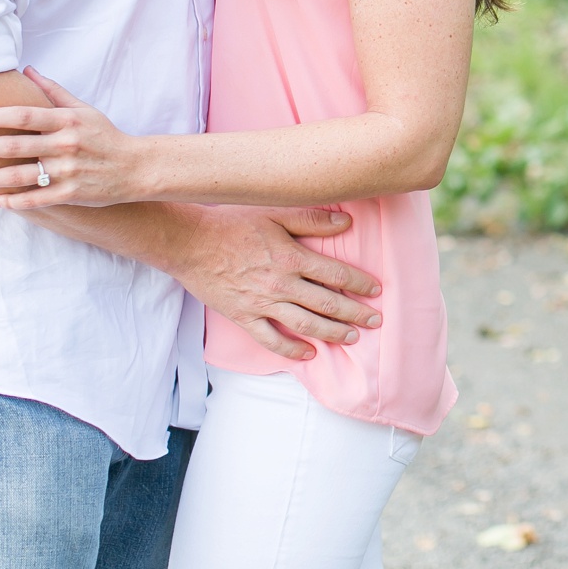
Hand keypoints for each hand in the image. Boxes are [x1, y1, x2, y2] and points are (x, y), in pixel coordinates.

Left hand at [0, 68, 149, 208]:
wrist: (137, 167)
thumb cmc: (106, 136)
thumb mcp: (84, 109)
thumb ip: (54, 92)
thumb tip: (28, 70)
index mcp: (67, 121)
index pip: (23, 116)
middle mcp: (65, 145)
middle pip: (14, 146)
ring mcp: (68, 171)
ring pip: (19, 176)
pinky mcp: (72, 194)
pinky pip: (36, 200)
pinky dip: (14, 202)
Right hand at [170, 204, 383, 361]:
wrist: (190, 243)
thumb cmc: (233, 225)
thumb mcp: (275, 214)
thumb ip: (312, 220)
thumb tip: (347, 221)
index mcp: (292, 258)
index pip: (336, 275)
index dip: (360, 284)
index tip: (377, 290)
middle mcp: (281, 285)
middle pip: (327, 304)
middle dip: (355, 314)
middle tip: (376, 321)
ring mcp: (262, 304)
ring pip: (306, 325)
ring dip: (332, 333)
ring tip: (352, 338)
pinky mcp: (244, 318)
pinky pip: (272, 340)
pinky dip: (292, 349)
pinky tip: (310, 354)